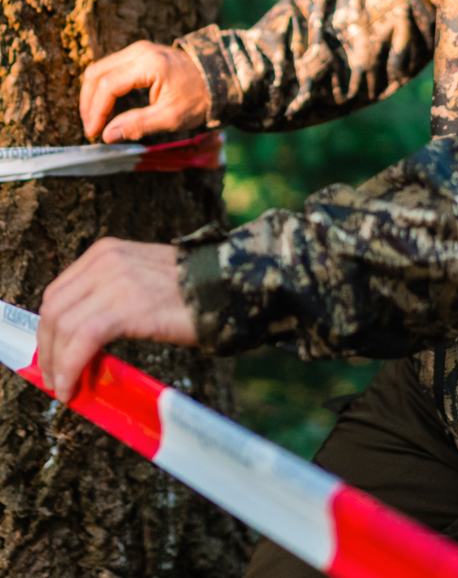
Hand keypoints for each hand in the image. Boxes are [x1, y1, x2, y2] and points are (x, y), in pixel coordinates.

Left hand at [37, 239, 197, 402]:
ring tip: (65, 386)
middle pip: (54, 310)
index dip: (48, 330)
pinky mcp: (128, 306)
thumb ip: (108, 297)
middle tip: (55, 377)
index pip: (57, 293)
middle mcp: (106, 260)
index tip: (52, 355)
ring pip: (63, 327)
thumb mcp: (140, 278)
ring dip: (57, 364)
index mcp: (106, 252)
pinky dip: (70, 367)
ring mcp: (116, 281)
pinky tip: (73, 386)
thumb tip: (79, 339)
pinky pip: (82, 341)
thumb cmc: (190, 290)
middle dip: (48, 349)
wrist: (228, 288)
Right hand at [80, 41, 210, 142]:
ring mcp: (139, 49)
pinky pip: (112, 68)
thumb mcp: (172, 117)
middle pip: (97, 73)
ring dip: (94, 95)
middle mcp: (140, 51)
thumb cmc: (199, 98)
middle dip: (89, 102)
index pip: (108, 85)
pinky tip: (107, 108)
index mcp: (149, 64)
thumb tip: (108, 135)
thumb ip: (139, 125)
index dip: (96, 110)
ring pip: (101, 69)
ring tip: (97, 120)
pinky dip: (104, 87)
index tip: (93, 132)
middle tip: (91, 127)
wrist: (220, 78)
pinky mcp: (141, 53)